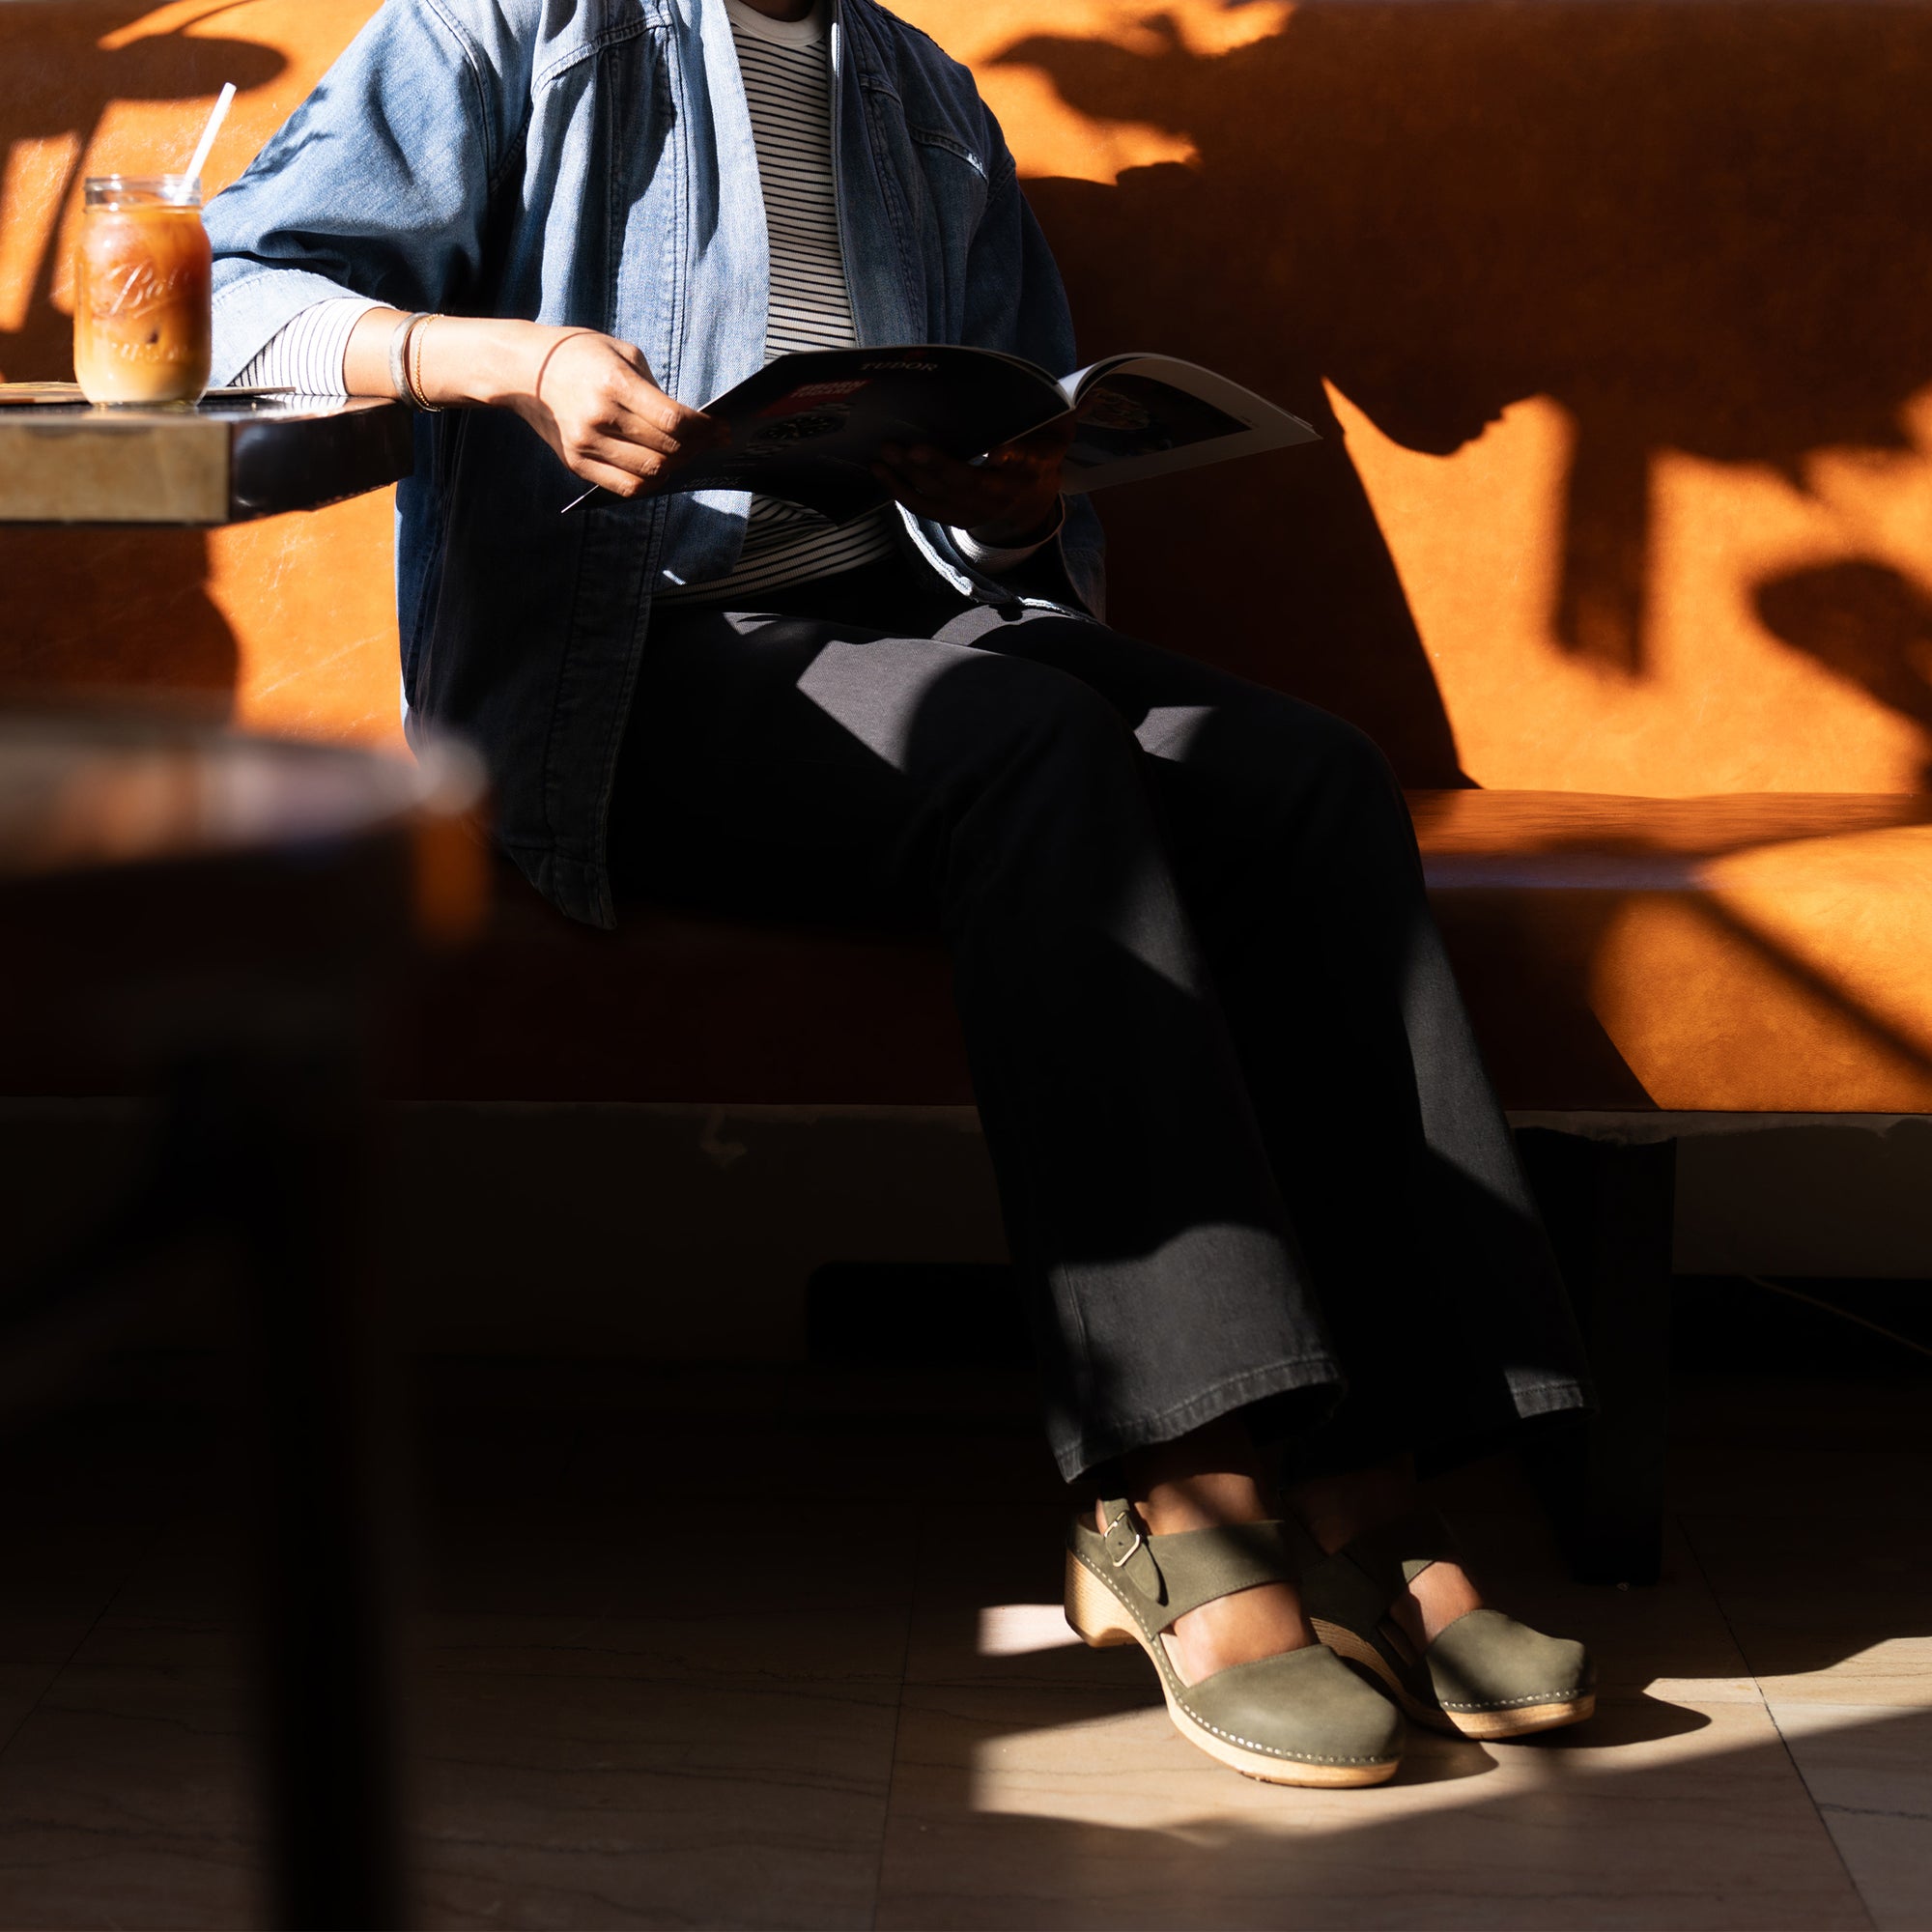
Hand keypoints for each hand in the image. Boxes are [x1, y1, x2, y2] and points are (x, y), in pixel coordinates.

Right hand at [499, 325, 726, 498]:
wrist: (525, 371)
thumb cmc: (581, 355)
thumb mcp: (621, 353)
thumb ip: (655, 388)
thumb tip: (689, 423)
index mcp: (614, 383)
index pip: (673, 419)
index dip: (704, 429)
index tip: (722, 430)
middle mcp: (600, 417)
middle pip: (666, 449)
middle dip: (696, 448)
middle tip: (710, 443)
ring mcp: (587, 444)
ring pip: (651, 472)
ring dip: (676, 466)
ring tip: (686, 454)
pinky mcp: (577, 464)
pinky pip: (627, 487)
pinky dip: (651, 483)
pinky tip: (661, 469)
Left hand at [872, 416, 1071, 541]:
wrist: (1029, 506)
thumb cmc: (1040, 458)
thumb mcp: (1058, 438)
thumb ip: (1065, 417)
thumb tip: (1088, 394)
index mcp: (1030, 473)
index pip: (1023, 466)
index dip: (1012, 458)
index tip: (999, 451)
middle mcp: (1000, 497)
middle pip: (968, 484)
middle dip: (938, 467)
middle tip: (910, 447)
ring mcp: (973, 511)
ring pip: (939, 497)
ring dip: (908, 478)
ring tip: (884, 454)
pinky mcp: (953, 516)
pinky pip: (923, 508)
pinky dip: (899, 492)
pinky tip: (880, 472)